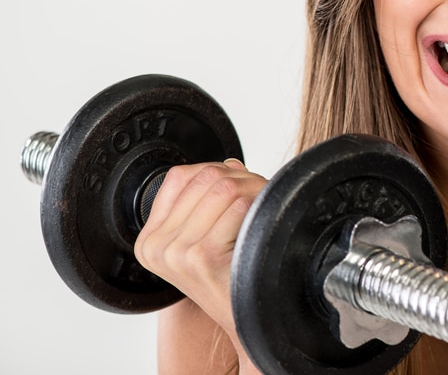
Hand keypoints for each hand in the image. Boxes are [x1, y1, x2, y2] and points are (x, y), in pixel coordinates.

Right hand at [134, 159, 266, 335]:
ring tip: (261, 208)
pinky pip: (238, 208)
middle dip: (240, 178)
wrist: (246, 319)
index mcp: (149, 240)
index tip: (235, 184)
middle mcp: (156, 247)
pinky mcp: (202, 257)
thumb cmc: (229, 275)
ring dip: (253, 190)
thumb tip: (229, 165)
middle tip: (258, 195)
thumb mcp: (202, 237)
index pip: (179, 176)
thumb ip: (205, 198)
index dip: (215, 170)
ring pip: (224, 188)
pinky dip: (256, 209)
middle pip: (205, 177)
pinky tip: (259, 226)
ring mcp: (176, 253)